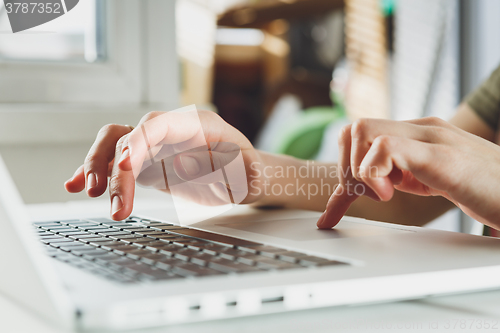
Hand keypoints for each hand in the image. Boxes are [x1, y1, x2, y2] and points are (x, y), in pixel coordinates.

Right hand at [65, 109, 266, 219]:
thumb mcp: (252, 174)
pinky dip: (94, 171)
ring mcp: (155, 145)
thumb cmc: (248, 171)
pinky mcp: (146, 162)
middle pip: (129, 134)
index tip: (124, 167)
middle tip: (104, 194)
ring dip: (97, 166)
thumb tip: (210, 168)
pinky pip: (114, 162)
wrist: (241, 176)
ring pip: (114, 143)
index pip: (157, 124)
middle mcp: (169, 130)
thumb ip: (240, 171)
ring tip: (89, 193)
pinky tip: (77, 184)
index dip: (138, 142)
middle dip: (110, 161)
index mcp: (195, 125)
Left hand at [317, 117, 499, 228]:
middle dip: (345, 167)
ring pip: (362, 130)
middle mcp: (420, 129)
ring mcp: (430, 137)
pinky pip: (384, 147)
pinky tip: (394, 194)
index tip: (341, 205)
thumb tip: (369, 182)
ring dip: (359, 169)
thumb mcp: (428, 181)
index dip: (342, 167)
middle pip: (353, 128)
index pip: (361, 134)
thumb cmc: (483, 191)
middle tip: (364, 195)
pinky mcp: (439, 154)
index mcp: (416, 134)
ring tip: (385, 194)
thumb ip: (399, 174)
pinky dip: (374, 174)